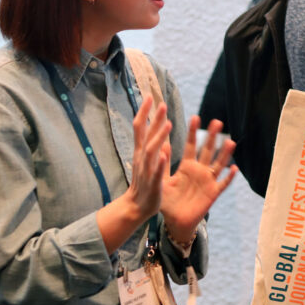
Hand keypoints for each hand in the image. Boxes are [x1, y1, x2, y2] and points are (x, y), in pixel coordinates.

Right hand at [97, 96, 172, 253]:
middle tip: (162, 104)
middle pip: (146, 135)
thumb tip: (159, 129)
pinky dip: (160, 163)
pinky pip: (156, 172)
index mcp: (141, 152)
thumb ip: (152, 145)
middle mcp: (141, 159)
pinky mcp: (153, 184)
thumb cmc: (144, 181)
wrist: (136, 207)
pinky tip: (165, 154)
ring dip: (159, 137)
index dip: (144, 112)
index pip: (140, 128)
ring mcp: (146, 171)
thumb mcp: (147, 161)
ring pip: (152, 151)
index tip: (150, 97)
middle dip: (153, 120)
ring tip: (169, 124)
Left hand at [160, 116, 237, 242]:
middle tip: (217, 122)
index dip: (194, 132)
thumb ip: (162, 165)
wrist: (175, 222)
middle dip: (212, 137)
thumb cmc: (168, 202)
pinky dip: (229, 177)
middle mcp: (199, 171)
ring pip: (218, 164)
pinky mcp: (213, 193)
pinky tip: (234, 168)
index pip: (191, 146)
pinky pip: (222, 184)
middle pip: (207, 150)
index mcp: (187, 166)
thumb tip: (161, 145)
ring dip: (224, 153)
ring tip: (230, 141)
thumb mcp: (162, 181)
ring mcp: (208, 181)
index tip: (196, 117)